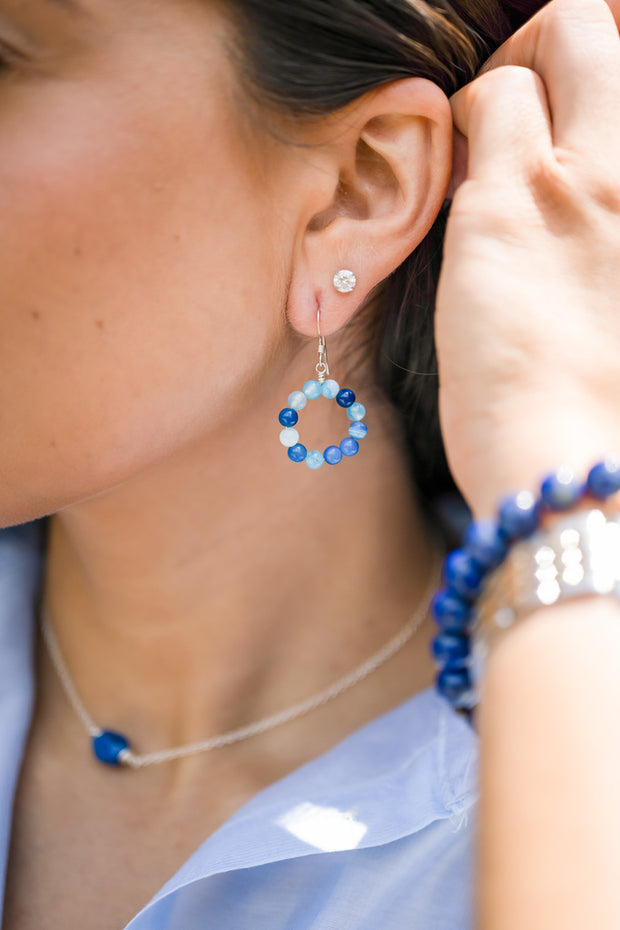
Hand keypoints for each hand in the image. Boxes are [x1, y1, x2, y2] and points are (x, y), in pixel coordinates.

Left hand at [435, 0, 619, 514]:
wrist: (585, 478)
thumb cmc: (612, 418)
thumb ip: (610, 235)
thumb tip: (591, 215)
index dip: (602, 75)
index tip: (579, 109)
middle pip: (594, 24)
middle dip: (560, 41)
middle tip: (536, 97)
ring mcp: (584, 179)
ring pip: (542, 44)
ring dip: (507, 81)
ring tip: (491, 148)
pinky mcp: (503, 212)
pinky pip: (476, 111)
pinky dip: (461, 130)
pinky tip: (461, 189)